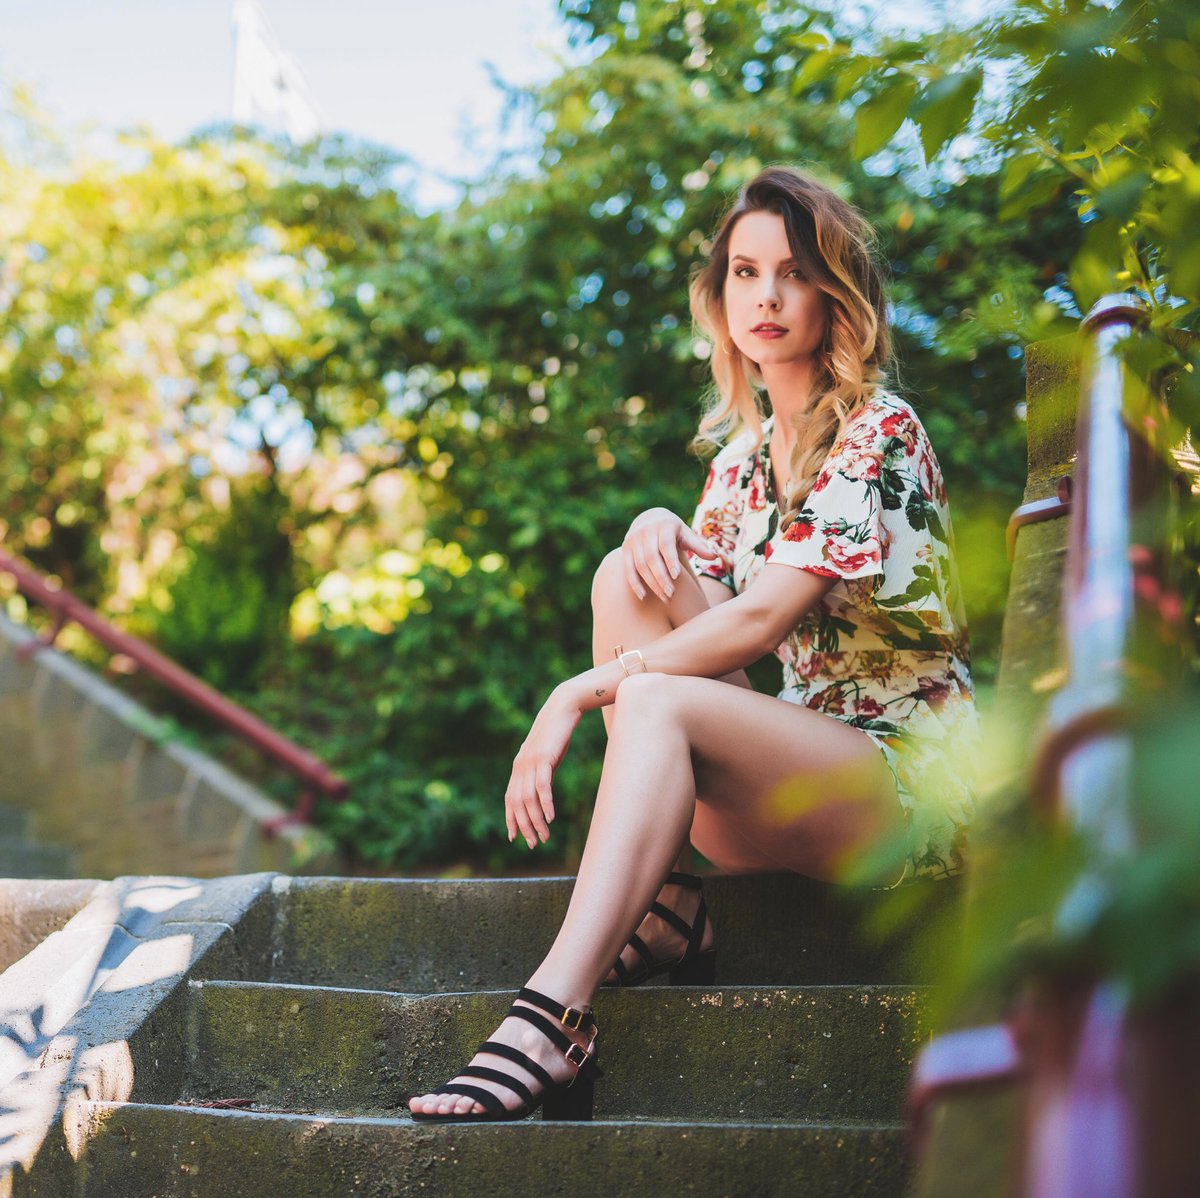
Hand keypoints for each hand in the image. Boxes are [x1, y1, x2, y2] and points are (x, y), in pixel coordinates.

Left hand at [505, 688, 581, 848]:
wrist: (562, 708)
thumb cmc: (556, 734)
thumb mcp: (545, 757)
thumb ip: (541, 772)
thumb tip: (542, 792)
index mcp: (518, 767)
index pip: (509, 799)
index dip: (510, 819)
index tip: (514, 837)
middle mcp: (520, 766)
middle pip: (517, 804)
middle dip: (524, 826)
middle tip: (533, 843)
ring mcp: (530, 762)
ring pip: (529, 799)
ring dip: (536, 821)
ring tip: (544, 836)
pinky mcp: (544, 758)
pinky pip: (542, 786)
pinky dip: (546, 804)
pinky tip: (551, 817)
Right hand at [622, 508, 727, 601]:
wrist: (649, 519)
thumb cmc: (674, 531)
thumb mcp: (686, 534)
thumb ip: (698, 546)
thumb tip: (714, 557)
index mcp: (664, 525)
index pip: (666, 545)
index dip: (670, 560)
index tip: (677, 577)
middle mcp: (646, 531)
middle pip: (652, 557)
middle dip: (661, 577)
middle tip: (671, 594)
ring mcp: (633, 540)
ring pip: (640, 565)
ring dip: (651, 583)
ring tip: (664, 598)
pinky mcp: (625, 550)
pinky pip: (628, 569)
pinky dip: (635, 583)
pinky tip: (643, 596)